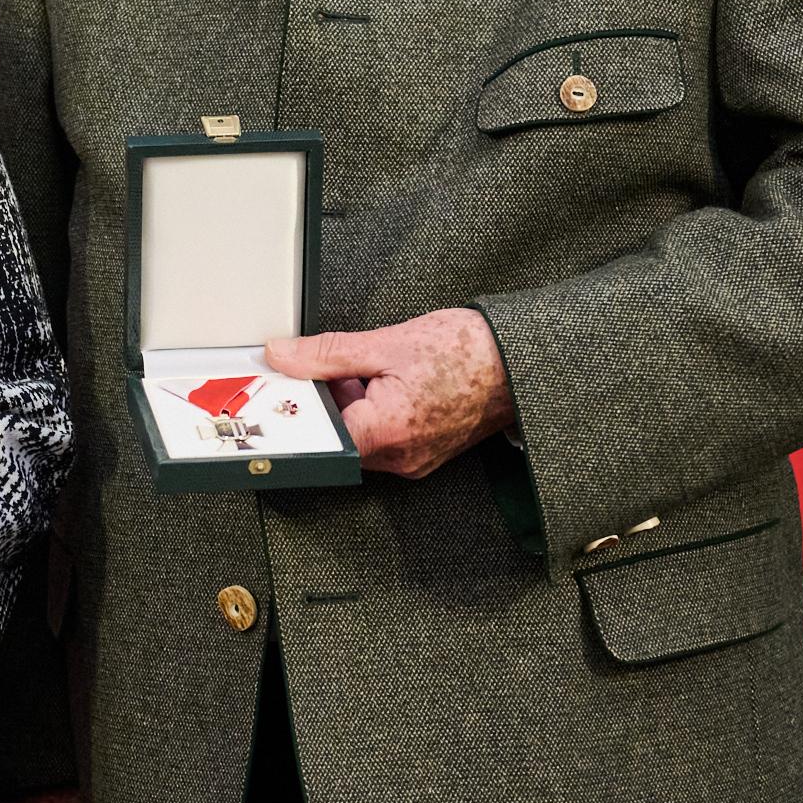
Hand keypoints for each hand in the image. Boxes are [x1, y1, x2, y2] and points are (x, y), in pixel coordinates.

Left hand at [260, 305, 513, 478]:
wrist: (519, 362)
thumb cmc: (466, 352)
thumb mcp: (384, 343)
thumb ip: (326, 354)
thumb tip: (283, 357)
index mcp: (386, 432)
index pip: (319, 438)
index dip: (299, 415)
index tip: (288, 394)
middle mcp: (401, 457)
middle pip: (339, 438)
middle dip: (331, 402)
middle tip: (341, 369)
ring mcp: (416, 459)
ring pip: (362, 438)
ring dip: (355, 406)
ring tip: (378, 372)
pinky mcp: (427, 454)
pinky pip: (386, 439)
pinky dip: (379, 412)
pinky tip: (393, 384)